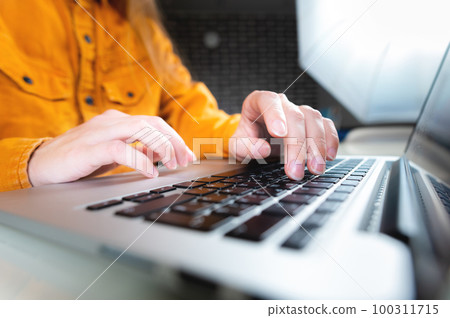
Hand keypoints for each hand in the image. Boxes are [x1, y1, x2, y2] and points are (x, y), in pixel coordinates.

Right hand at [28, 109, 194, 185]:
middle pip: (153, 123)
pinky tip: (151, 173)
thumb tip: (162, 154)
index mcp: (118, 121)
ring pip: (142, 129)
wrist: (40, 164)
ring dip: (163, 147)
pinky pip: (122, 149)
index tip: (186, 155)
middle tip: (185, 160)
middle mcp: (111, 122)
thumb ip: (137, 150)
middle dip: (174, 141)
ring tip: (173, 164)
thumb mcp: (115, 154)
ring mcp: (100, 133)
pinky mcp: (90, 148)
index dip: (174, 138)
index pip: (154, 123)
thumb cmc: (78, 160)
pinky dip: (141, 160)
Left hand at [230, 91, 338, 179]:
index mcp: (258, 102)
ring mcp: (299, 111)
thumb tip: (263, 149)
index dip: (275, 115)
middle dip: (297, 145)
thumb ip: (244, 147)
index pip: (268, 101)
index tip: (279, 133)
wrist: (256, 142)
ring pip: (313, 119)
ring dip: (317, 145)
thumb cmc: (246, 141)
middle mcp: (281, 103)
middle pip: (294, 116)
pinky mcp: (312, 122)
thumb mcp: (236, 147)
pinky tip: (328, 156)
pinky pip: (326, 125)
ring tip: (314, 168)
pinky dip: (330, 140)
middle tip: (295, 170)